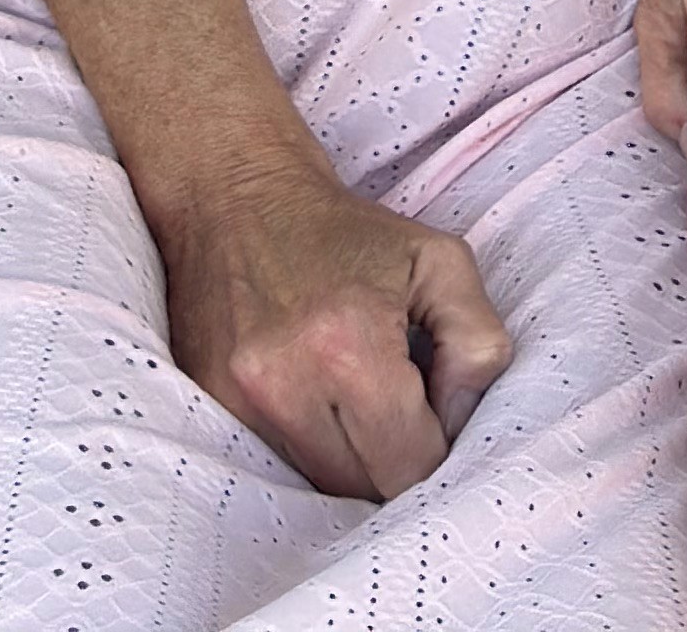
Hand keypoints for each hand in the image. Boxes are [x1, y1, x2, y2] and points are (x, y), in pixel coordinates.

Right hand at [155, 150, 514, 501]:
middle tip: (402, 408)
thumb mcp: (440, 258)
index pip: (410, 464)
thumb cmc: (346, 231)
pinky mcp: (209, 409)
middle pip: (364, 489)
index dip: (438, 448)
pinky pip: (273, 467)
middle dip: (395, 459)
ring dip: (350, 461)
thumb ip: (477, 340)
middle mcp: (286, 386)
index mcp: (350, 346)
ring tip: (357, 403)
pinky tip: (316, 404)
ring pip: (318, 487)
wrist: (237, 197)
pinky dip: (306, 450)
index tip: (436, 413)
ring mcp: (238, 405)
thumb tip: (462, 414)